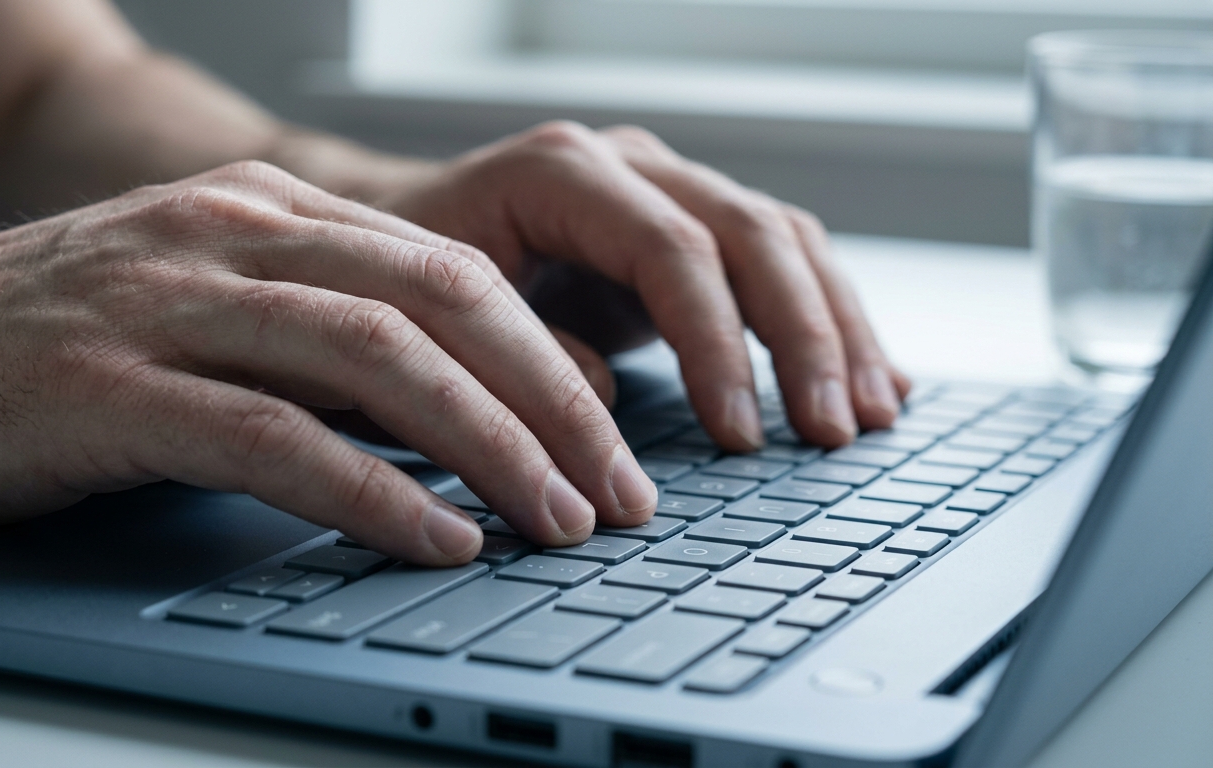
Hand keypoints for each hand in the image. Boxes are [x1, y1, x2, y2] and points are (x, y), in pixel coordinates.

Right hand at [0, 161, 657, 563]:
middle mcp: (232, 237)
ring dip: (491, 446)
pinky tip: (436, 540)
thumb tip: (442, 417)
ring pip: (378, 359)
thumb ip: (313, 341)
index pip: (453, 274)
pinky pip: (275, 435)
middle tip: (619, 492)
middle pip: (444, 304)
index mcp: (265, 214)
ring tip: (559, 521)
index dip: (550, 360)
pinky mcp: (112, 384)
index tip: (610, 442)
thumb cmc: (42, 346)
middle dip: (553, 404)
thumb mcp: (201, 310)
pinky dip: (371, 494)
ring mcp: (170, 302)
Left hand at [376, 122, 910, 447]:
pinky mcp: (688, 230)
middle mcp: (628, 165)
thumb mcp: (443, 317)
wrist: (396, 235)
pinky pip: (779, 263)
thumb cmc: (409, 279)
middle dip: (803, 338)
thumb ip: (525, 356)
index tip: (739, 433)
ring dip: (837, 330)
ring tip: (873, 413)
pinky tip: (870, 377)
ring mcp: (666, 189)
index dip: (717, 342)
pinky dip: (828, 322)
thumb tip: (606, 408)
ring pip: (784, 242)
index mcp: (563, 172)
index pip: (672, 247)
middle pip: (750, 235)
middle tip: (832, 431)